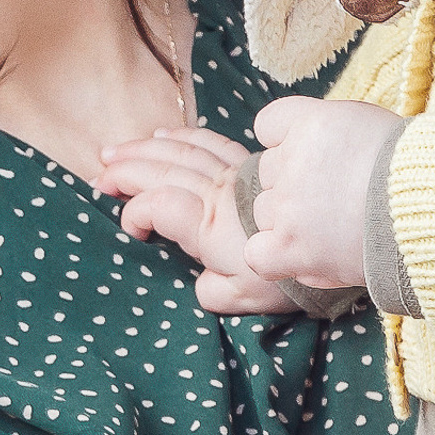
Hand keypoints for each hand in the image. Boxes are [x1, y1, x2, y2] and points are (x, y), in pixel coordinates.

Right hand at [96, 126, 296, 312]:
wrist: (337, 237)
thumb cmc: (288, 277)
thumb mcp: (244, 298)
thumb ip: (209, 291)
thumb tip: (195, 281)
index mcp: (209, 227)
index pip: (157, 206)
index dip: (136, 211)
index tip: (130, 229)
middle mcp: (216, 194)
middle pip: (160, 170)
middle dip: (124, 170)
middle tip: (98, 175)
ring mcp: (232, 175)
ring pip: (178, 152)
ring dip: (142, 149)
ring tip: (114, 151)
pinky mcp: (249, 166)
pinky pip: (208, 141)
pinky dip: (180, 136)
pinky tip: (161, 135)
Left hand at [246, 98, 400, 289]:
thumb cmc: (417, 169)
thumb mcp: (372, 125)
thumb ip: (334, 134)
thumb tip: (319, 148)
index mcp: (311, 121)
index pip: (269, 126)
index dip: (290, 144)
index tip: (319, 159)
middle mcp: (291, 159)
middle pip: (269, 173)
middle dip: (297, 187)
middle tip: (340, 200)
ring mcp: (287, 205)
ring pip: (265, 212)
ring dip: (291, 223)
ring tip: (336, 231)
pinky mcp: (290, 245)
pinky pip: (257, 254)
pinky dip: (273, 259)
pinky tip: (301, 257)